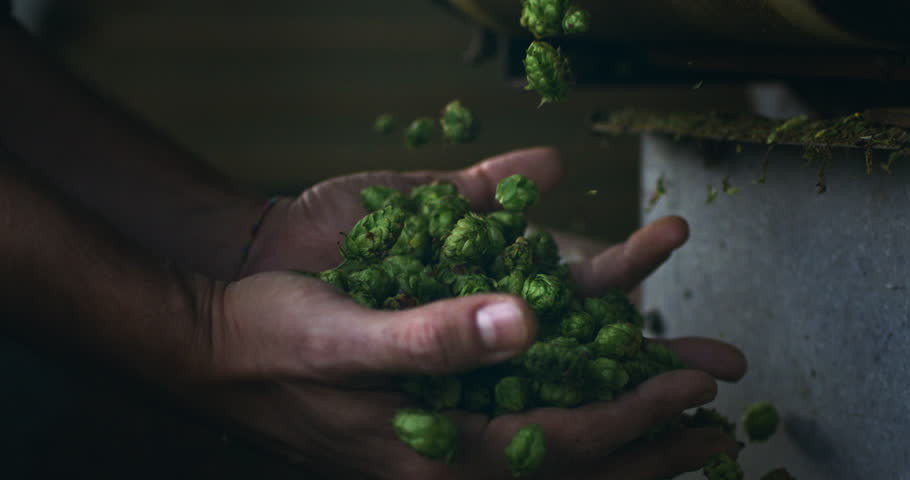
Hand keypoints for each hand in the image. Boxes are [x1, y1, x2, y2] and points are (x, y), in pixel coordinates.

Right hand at [191, 147, 746, 477]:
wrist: (215, 346)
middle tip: (723, 435)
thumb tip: (525, 322)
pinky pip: (518, 435)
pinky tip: (593, 408)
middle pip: (572, 465)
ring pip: (552, 454)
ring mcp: (438, 447)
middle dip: (651, 449)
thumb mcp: (342, 335)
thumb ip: (431, 336)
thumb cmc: (274, 338)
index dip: (632, 417)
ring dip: (624, 444)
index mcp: (433, 450)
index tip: (694, 389)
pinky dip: (571, 427)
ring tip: (685, 432)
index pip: (559, 442)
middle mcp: (445, 460)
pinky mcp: (428, 422)